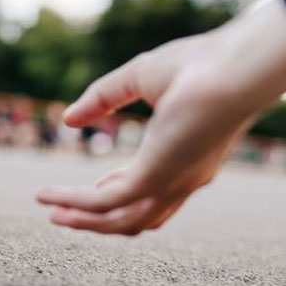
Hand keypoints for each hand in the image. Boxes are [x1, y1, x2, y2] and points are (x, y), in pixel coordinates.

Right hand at [37, 0, 285, 234]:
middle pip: (139, 218)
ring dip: (83, 222)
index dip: (123, 192)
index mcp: (189, 156)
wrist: (235, 67)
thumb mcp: (141, 77)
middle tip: (67, 215)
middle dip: (100, 220)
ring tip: (53, 216)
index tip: (98, 186)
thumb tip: (68, 119)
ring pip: (120, 220)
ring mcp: (172, 183)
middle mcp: (184, 178)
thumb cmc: (200, 63)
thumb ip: (103, 98)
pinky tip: (49, 197)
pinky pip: (105, 202)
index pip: (155, 191)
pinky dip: (74, 202)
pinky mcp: (155, 178)